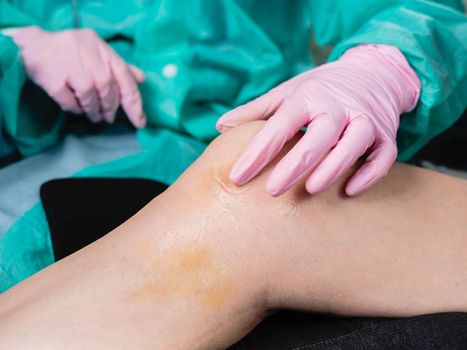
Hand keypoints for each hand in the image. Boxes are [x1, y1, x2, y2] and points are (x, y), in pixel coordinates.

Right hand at [8, 26, 145, 126]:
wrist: (32, 46)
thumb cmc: (72, 52)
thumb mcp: (98, 53)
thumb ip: (120, 66)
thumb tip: (142, 79)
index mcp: (102, 48)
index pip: (125, 77)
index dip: (134, 102)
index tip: (140, 121)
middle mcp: (87, 53)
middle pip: (107, 89)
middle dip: (111, 108)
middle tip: (109, 118)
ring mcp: (68, 63)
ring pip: (89, 96)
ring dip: (94, 110)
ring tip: (94, 116)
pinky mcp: (51, 76)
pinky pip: (69, 101)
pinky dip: (75, 108)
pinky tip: (76, 108)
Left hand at [216, 44, 419, 195]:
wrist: (373, 72)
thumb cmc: (320, 89)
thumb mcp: (287, 93)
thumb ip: (256, 111)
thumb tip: (220, 127)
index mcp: (308, 96)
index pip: (280, 124)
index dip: (258, 152)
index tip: (237, 177)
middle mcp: (338, 106)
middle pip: (318, 135)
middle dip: (295, 164)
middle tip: (272, 190)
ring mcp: (365, 119)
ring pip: (353, 144)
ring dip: (334, 167)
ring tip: (310, 190)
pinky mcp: (386, 134)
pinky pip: (383, 156)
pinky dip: (370, 173)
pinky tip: (350, 191)